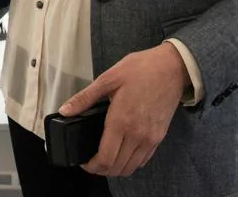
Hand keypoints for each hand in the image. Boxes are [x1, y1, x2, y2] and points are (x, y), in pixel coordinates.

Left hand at [57, 43, 188, 177]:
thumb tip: (65, 110)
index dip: (92, 166)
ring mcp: (150, 138)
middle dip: (101, 169)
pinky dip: (131, 162)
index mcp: (121, 121)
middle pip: (117, 167)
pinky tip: (123, 152)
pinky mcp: (159, 137)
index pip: (105, 158)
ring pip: (131, 167)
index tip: (84, 163)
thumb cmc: (140, 69)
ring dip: (116, 169)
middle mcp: (137, 135)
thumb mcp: (108, 78)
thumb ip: (85, 98)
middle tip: (91, 161)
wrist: (172, 68)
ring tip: (105, 158)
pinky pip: (144, 159)